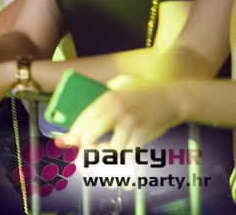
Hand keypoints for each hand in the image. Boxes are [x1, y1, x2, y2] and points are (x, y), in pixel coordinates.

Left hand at [61, 76, 180, 150]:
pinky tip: (119, 150)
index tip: (66, 141)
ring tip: (103, 149)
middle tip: (83, 149)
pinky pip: (127, 152)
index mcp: (108, 98)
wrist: (173, 98)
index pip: (83, 119)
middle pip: (90, 135)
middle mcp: (116, 112)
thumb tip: (93, 101)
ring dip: (104, 153)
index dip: (73, 133)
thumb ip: (107, 90)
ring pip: (109, 149)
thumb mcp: (123, 83)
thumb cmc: (147, 90)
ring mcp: (130, 125)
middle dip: (83, 146)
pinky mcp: (143, 136)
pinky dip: (121, 155)